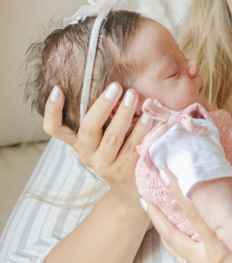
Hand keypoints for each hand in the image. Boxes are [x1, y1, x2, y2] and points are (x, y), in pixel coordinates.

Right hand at [44, 83, 148, 212]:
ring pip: (112, 138)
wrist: (131, 186)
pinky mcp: (122, 172)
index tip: (57, 89)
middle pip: (88, 128)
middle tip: (116, 86)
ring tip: (134, 96)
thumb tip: (112, 76)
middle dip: (102, 105)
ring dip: (124, 114)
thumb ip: (104, 112)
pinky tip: (148, 117)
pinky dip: (140, 130)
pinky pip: (131, 148)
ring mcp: (103, 165)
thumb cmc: (119, 147)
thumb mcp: (105, 131)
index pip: (54, 128)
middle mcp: (87, 153)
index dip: (52, 110)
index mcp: (77, 141)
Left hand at [144, 175, 231, 262]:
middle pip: (174, 232)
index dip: (180, 192)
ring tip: (150, 211)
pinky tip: (173, 241)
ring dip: (161, 228)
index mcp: (222, 248)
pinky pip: (183, 261)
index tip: (168, 173)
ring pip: (174, 248)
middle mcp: (207, 260)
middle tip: (145, 191)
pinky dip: (174, 246)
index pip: (195, 213)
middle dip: (158, 211)